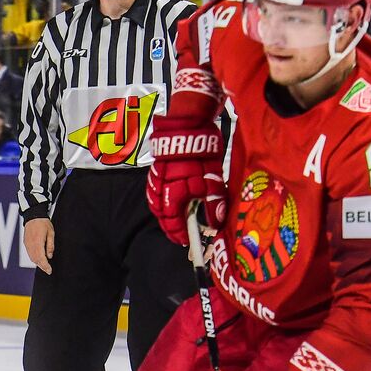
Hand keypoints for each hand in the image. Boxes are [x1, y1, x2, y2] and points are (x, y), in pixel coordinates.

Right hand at [23, 217, 53, 273]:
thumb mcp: (51, 233)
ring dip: (38, 264)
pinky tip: (38, 260)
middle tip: (48, 271)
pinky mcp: (25, 243)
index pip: (41, 258)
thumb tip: (50, 256)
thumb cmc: (43, 223)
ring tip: (44, 267)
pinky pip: (29, 254)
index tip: (50, 271)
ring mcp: (27, 244)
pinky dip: (34, 259)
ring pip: (32, 258)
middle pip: (36, 260)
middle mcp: (31, 245)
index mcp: (38, 242)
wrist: (33, 216)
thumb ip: (50, 245)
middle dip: (42, 266)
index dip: (45, 266)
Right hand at [147, 114, 225, 246]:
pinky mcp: (156, 172)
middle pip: (163, 217)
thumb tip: (215, 223)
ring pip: (157, 205)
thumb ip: (214, 204)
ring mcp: (155, 182)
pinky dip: (162, 201)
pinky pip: (156, 193)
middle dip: (172, 227)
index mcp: (172, 198)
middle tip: (182, 234)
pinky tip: (170, 200)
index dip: (181, 235)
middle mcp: (160, 192)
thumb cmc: (200, 155)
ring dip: (167, 215)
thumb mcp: (213, 181)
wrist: (186, 128)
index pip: (173, 224)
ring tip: (176, 220)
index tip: (187, 242)